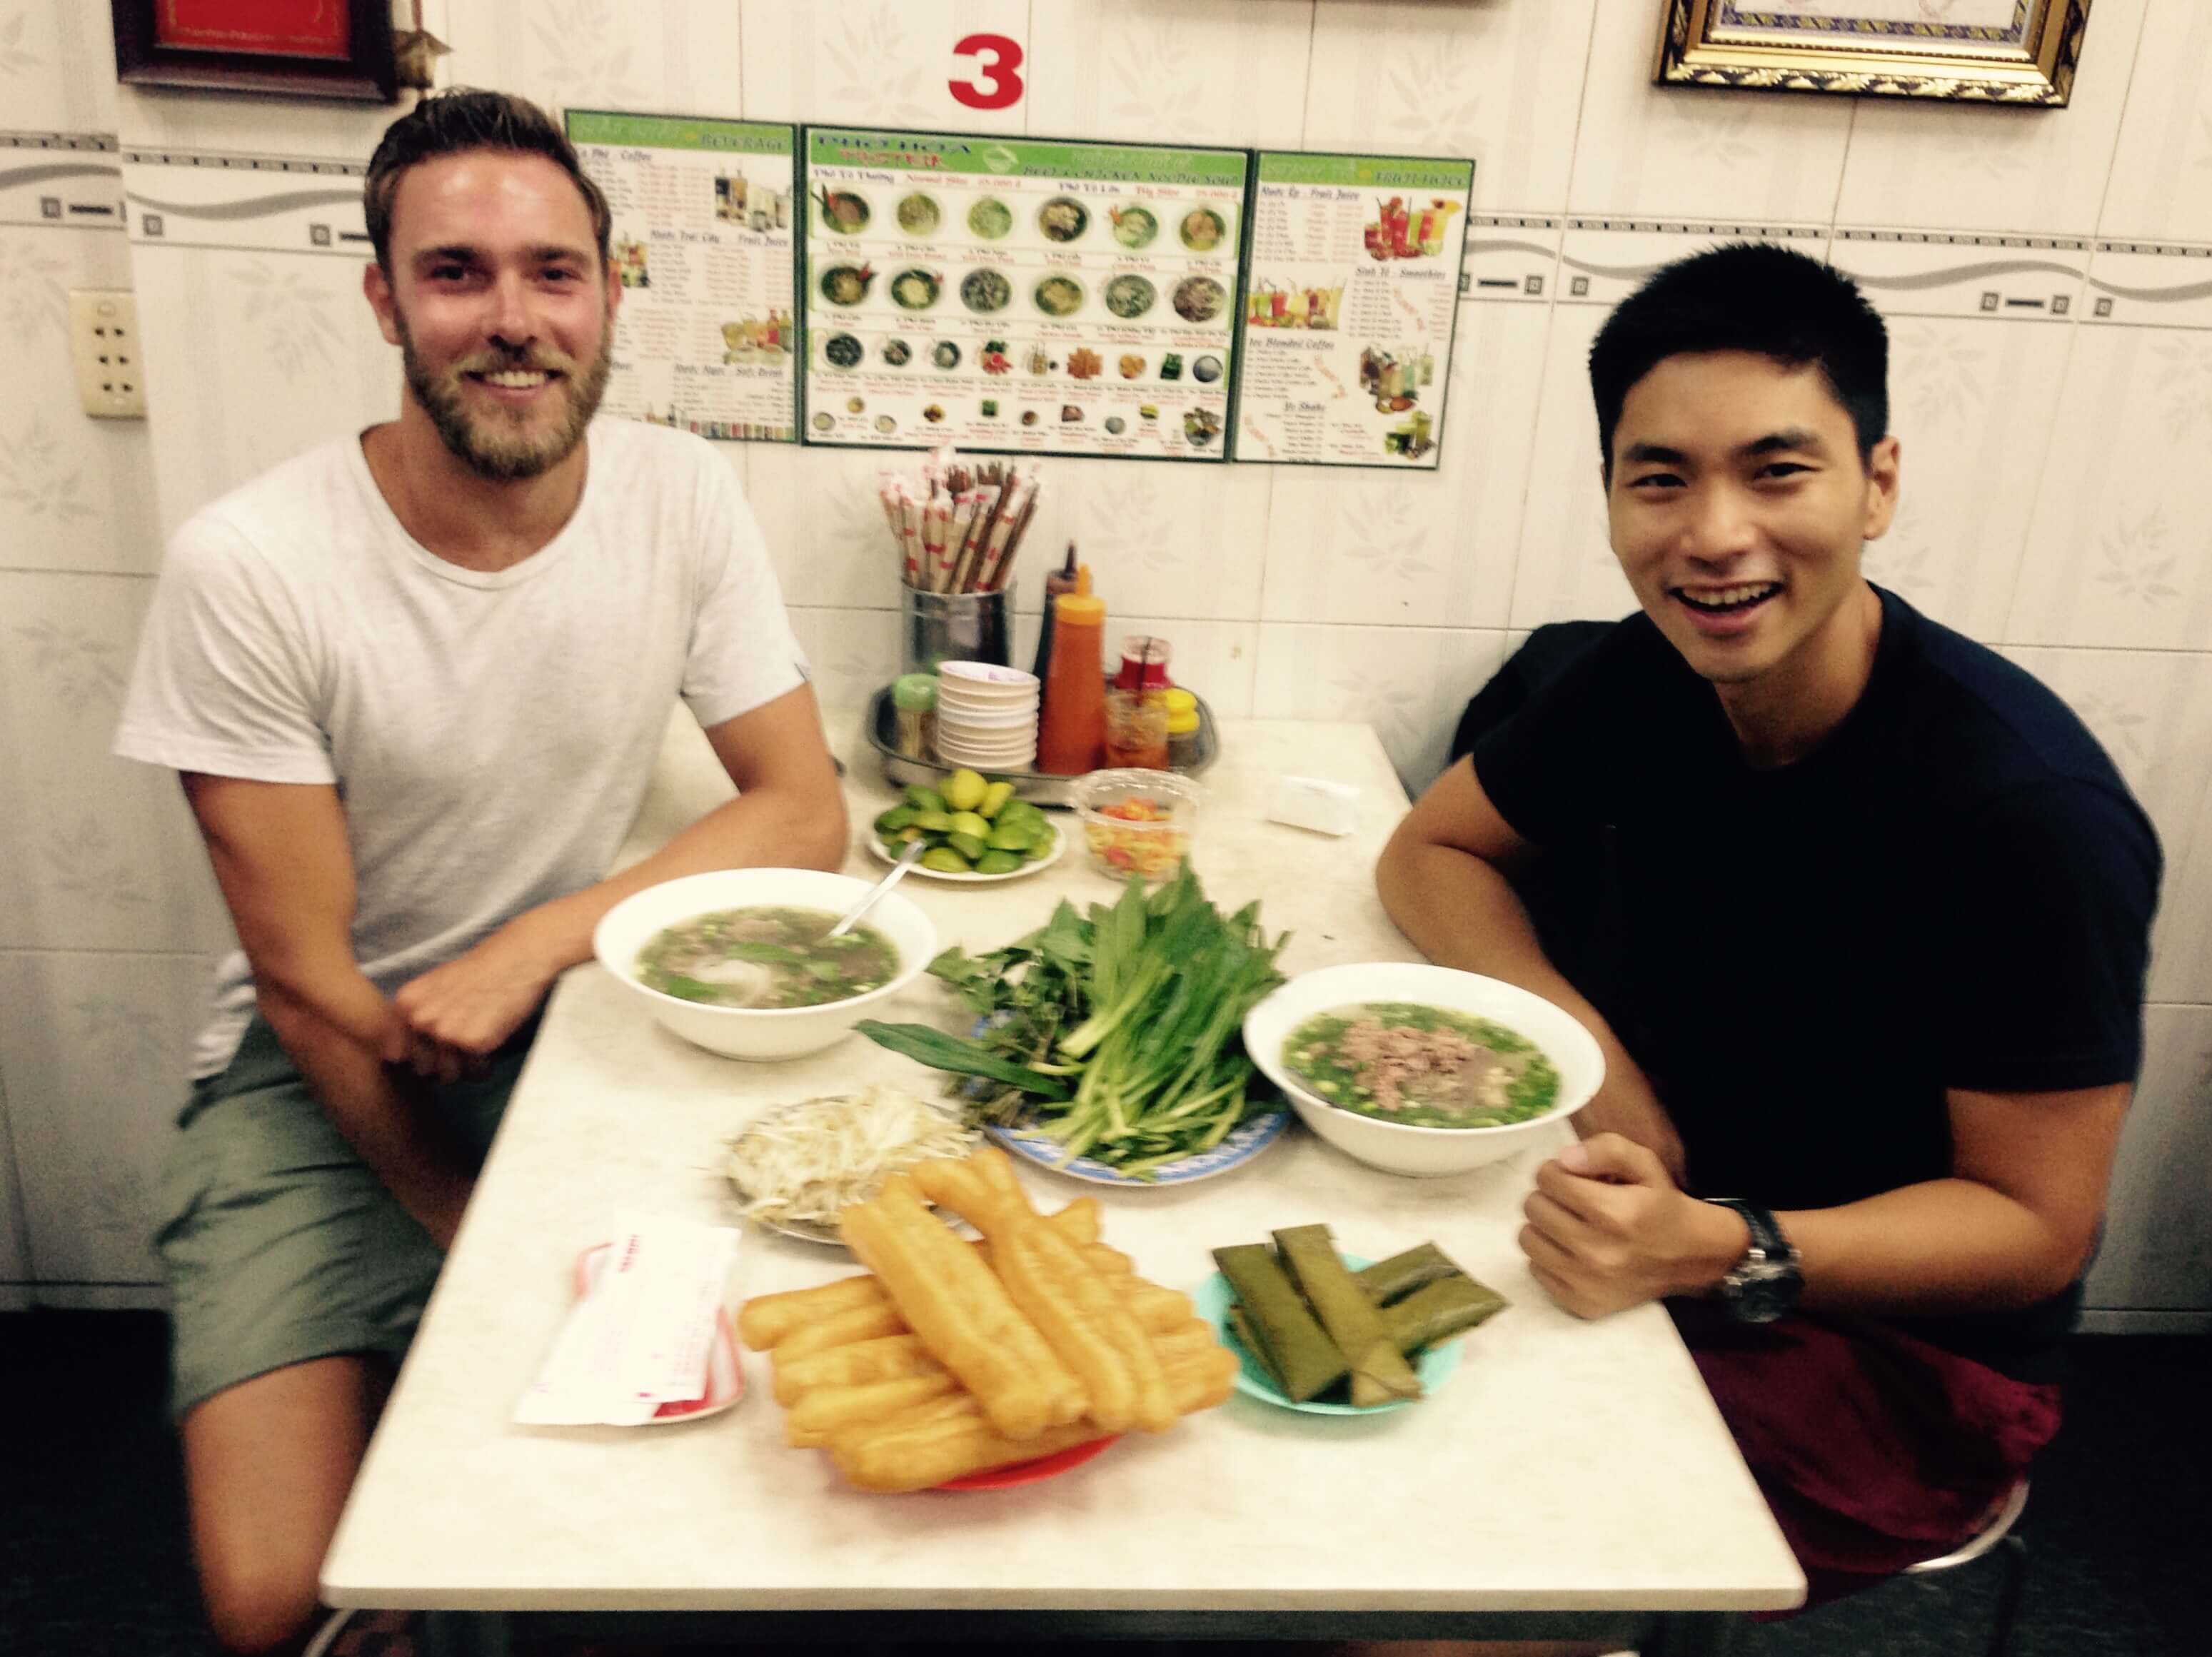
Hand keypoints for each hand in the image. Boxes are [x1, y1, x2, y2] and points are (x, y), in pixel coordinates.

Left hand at [387, 922, 558, 1081]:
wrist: (517, 959)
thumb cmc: (480, 972)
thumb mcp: (433, 987)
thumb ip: (416, 1015)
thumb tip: (402, 1054)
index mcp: (406, 1004)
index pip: (396, 1054)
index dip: (418, 1055)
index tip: (434, 1046)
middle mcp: (421, 1019)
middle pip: (423, 1069)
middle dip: (442, 1063)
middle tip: (462, 1041)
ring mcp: (447, 1032)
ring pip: (449, 1075)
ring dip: (465, 1067)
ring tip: (478, 1040)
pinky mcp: (475, 1042)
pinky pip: (476, 1072)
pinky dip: (487, 1063)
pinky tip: (492, 1039)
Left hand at [1518, 1133, 1748, 1318]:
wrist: (1689, 1257)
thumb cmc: (1660, 1206)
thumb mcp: (1645, 1164)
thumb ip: (1607, 1149)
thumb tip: (1565, 1158)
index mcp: (1613, 1213)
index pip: (1548, 1179)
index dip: (1558, 1171)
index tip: (1573, 1177)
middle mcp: (1596, 1251)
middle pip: (1534, 1207)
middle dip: (1549, 1196)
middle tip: (1572, 1200)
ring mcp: (1586, 1282)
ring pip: (1527, 1238)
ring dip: (1544, 1225)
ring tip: (1568, 1223)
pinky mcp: (1580, 1303)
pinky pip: (1535, 1269)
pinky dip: (1548, 1255)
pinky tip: (1571, 1249)